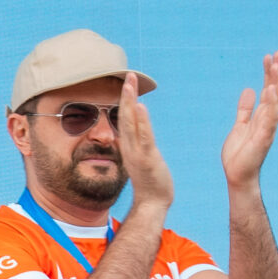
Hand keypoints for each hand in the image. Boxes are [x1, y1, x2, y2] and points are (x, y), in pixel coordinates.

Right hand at [117, 74, 174, 211]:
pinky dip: (142, 122)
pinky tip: (141, 107)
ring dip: (130, 102)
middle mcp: (129, 147)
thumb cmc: (150, 182)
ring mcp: (137, 152)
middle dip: (126, 94)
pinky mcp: (147, 159)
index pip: (125, 118)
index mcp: (128, 146)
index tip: (128, 82)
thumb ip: (136, 146)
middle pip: (125, 116)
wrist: (152, 204)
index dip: (126, 100)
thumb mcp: (141, 160)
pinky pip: (144, 138)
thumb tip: (134, 136)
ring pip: (131, 123)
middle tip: (128, 75)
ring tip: (130, 83)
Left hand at [221, 51, 277, 190]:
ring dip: (276, 83)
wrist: (237, 175)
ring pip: (275, 102)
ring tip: (275, 65)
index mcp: (263, 116)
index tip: (269, 56)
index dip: (270, 73)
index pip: (269, 90)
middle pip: (276, 92)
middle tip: (277, 53)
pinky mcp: (264, 138)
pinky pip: (270, 119)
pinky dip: (271, 104)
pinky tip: (271, 90)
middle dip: (277, 73)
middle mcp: (269, 120)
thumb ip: (245, 109)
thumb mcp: (239, 126)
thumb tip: (249, 90)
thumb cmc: (239, 154)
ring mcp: (268, 128)